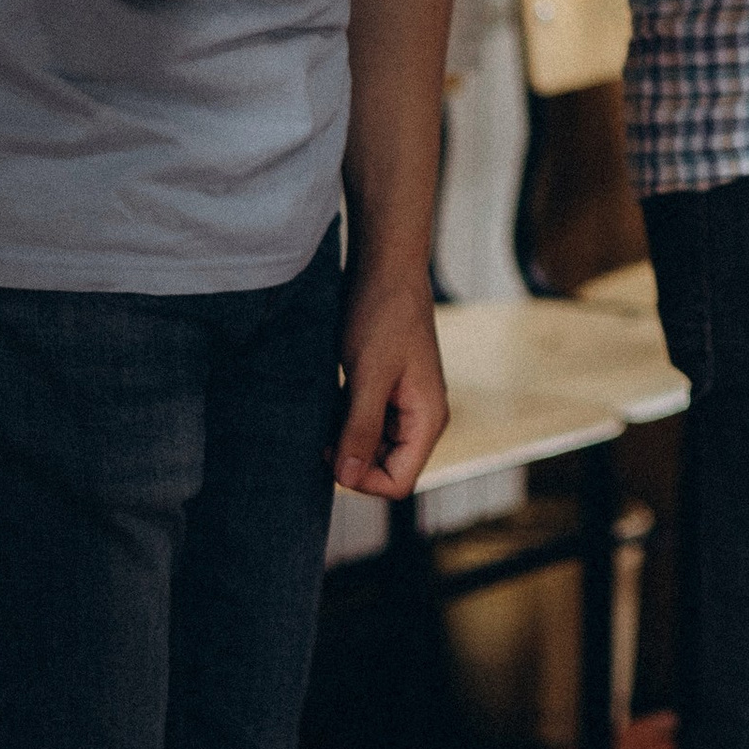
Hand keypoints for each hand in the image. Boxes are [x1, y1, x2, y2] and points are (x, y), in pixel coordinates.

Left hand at [333, 261, 449, 496]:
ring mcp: (404, 402)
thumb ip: (361, 429)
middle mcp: (420, 416)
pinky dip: (343, 419)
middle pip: (386, 468)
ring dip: (345, 438)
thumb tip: (347, 479)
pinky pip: (365, 422)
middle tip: (321, 433)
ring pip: (372, 446)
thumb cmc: (383, 314)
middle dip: (351, 459)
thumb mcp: (369, 375)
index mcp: (428, 418)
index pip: (399, 482)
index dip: (362, 479)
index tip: (330, 454)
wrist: (385, 266)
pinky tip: (329, 398)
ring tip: (324, 411)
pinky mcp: (386, 388)